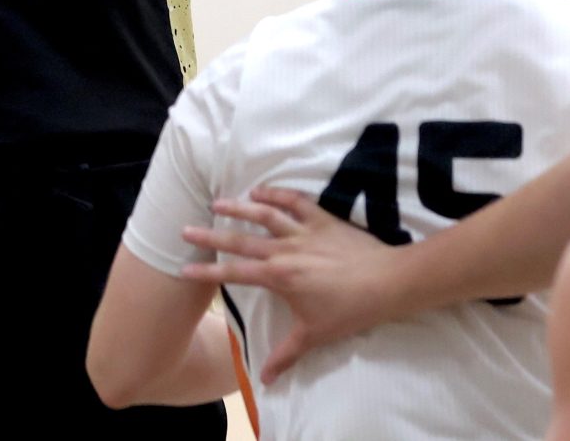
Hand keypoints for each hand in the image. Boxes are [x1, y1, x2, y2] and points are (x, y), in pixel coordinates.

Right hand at [179, 186, 386, 380]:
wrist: (385, 283)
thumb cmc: (349, 311)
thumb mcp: (314, 335)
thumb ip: (286, 354)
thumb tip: (265, 380)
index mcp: (279, 277)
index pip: (235, 274)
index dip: (208, 271)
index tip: (184, 269)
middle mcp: (285, 251)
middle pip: (240, 240)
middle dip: (210, 235)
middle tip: (185, 229)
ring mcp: (303, 232)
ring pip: (264, 214)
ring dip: (238, 207)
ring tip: (216, 202)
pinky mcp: (322, 220)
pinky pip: (295, 201)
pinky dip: (277, 193)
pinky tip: (260, 189)